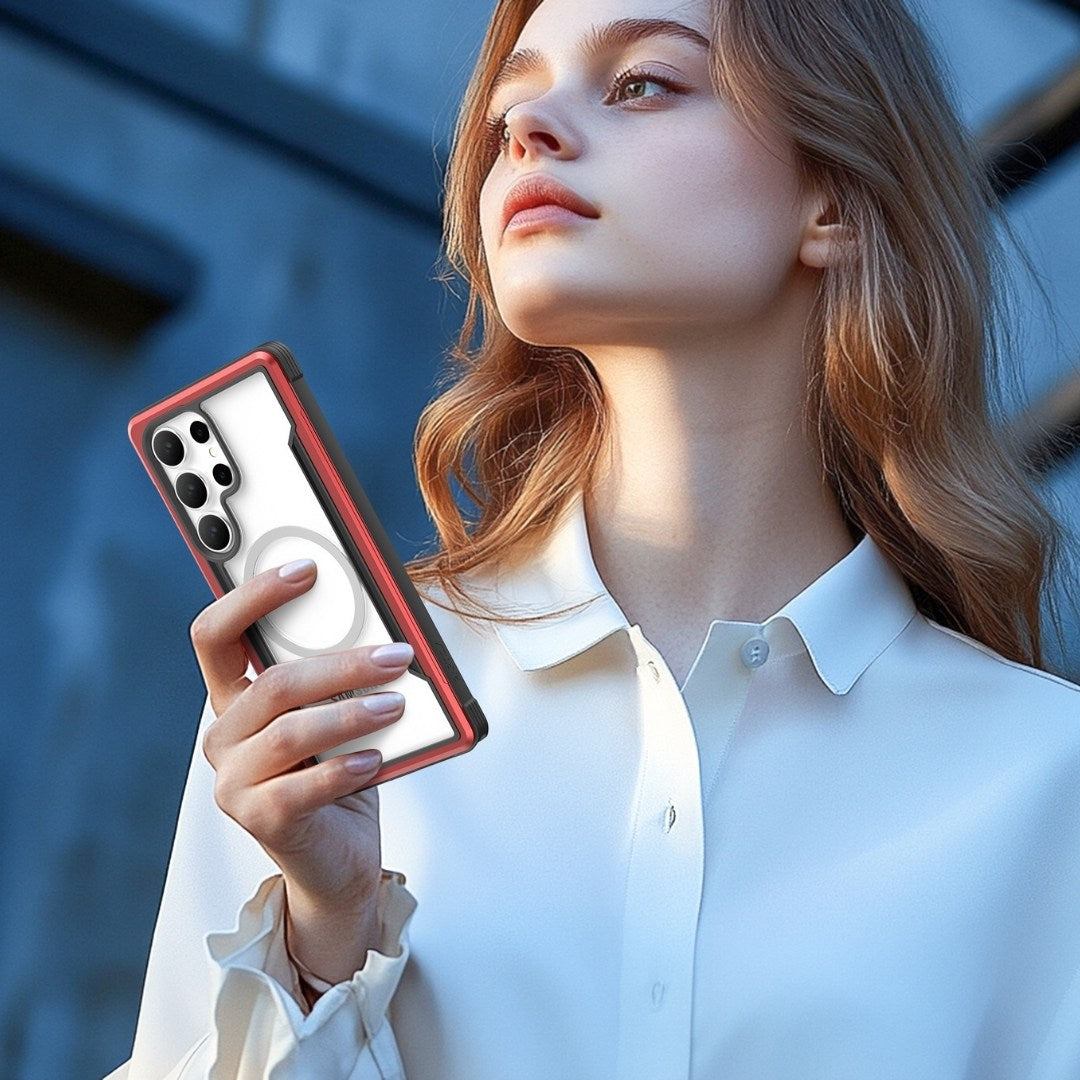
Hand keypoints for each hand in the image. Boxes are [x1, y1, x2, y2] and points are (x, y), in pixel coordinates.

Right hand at [191, 558, 412, 983]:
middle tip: (395, 654)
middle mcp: (226, 734)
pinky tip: (375, 759)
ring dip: (349, 714)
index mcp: (237, 697)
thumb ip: (344, 676)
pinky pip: (299, 789)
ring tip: (396, 705)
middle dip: (340, 663)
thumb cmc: (342, 773)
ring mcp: (234, 780)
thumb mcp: (341, 713)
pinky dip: (342, 770)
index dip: (252, 596)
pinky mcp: (258, 820)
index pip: (217, 634)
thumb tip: (387, 629)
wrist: (340, 857)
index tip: (304, 568)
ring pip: (288, 732)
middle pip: (271, 682)